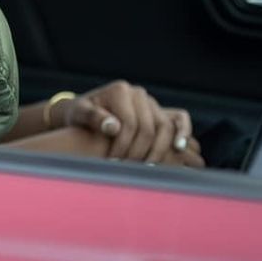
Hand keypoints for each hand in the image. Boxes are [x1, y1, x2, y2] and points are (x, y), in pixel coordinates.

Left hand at [64, 81, 204, 167]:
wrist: (84, 112)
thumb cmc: (79, 115)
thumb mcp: (78, 114)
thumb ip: (93, 117)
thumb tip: (114, 126)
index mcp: (120, 91)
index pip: (130, 124)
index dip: (123, 146)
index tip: (113, 163)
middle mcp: (138, 93)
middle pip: (148, 128)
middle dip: (139, 152)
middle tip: (127, 169)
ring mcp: (151, 102)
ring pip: (165, 128)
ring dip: (159, 151)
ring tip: (147, 167)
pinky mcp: (159, 112)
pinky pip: (179, 119)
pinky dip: (182, 132)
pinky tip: (179, 148)